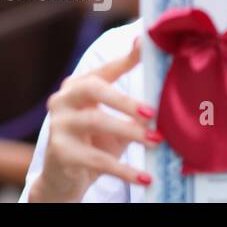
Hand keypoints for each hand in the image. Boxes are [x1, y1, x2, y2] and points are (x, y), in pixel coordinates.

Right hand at [29, 39, 161, 201]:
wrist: (63, 181)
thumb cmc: (94, 145)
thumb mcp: (116, 124)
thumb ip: (136, 109)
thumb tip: (168, 95)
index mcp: (77, 87)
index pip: (104, 70)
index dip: (126, 59)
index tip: (144, 45)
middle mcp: (62, 100)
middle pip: (93, 88)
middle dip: (124, 99)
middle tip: (152, 113)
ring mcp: (58, 126)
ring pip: (95, 121)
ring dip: (130, 132)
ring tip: (156, 142)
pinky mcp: (60, 153)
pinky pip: (96, 159)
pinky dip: (124, 170)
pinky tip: (145, 177)